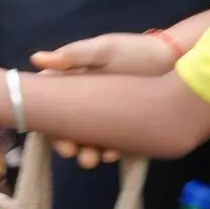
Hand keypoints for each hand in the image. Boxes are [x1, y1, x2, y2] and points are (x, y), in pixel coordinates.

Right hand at [32, 27, 173, 166]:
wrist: (173, 62)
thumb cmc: (135, 51)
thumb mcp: (103, 50)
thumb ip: (73, 56)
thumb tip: (36, 59)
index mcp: (74, 83)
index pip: (50, 107)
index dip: (47, 123)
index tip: (53, 134)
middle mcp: (86, 104)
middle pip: (67, 130)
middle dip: (67, 145)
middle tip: (74, 152)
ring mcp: (105, 119)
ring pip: (88, 142)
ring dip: (87, 154)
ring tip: (93, 159)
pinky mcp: (124, 130)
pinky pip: (112, 145)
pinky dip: (109, 152)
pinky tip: (112, 154)